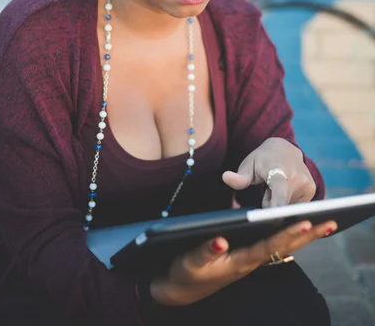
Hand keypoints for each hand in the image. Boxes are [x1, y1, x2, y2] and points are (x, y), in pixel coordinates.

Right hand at [150, 219, 336, 305]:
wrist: (182, 288)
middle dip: (307, 235)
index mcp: (241, 260)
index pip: (269, 246)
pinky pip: (274, 244)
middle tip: (329, 222)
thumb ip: (206, 252)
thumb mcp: (191, 262)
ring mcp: (251, 259)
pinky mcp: (247, 255)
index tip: (306, 223)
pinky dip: (289, 236)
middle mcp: (251, 260)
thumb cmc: (187, 273)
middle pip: (284, 247)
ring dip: (303, 236)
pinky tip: (299, 231)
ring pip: (282, 246)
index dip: (288, 235)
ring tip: (324, 225)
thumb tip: (221, 240)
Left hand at [222, 137, 316, 207]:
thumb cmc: (263, 159)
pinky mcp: (312, 190)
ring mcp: (307, 184)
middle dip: (271, 205)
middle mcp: (297, 178)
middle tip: (266, 191)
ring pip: (288, 208)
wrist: (285, 149)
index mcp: (279, 172)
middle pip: (280, 207)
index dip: (277, 207)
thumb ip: (239, 176)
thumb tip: (226, 177)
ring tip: (276, 189)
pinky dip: (287, 202)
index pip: (279, 193)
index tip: (273, 218)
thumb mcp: (249, 165)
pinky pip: (296, 206)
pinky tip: (284, 191)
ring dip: (280, 204)